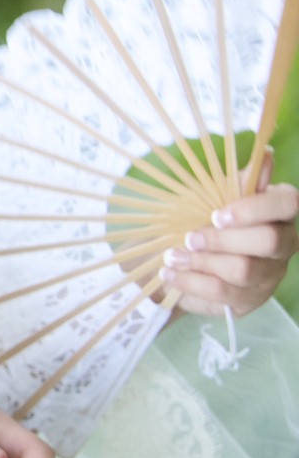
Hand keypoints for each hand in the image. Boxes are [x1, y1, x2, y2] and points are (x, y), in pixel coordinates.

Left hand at [165, 155, 297, 317]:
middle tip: (189, 238)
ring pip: (243, 269)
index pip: (289, 203)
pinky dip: (189, 280)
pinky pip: (221, 293)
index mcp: (279, 212)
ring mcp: (269, 275)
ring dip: (201, 261)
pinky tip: (170, 272)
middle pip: (268, 240)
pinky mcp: (248, 301)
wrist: (174, 260)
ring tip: (172, 256)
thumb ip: (236, 181)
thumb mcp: (210, 197)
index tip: (217, 214)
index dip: (256, 208)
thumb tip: (265, 156)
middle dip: (222, 239)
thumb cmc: (198, 221)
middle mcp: (284, 244)